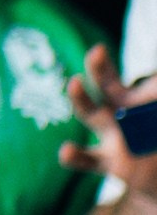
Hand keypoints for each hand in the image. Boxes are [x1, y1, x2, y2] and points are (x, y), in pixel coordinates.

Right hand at [64, 45, 156, 194]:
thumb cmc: (155, 130)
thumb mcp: (154, 100)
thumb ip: (152, 88)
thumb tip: (151, 79)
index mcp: (128, 99)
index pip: (110, 78)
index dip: (102, 64)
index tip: (99, 50)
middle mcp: (115, 114)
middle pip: (103, 87)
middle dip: (99, 69)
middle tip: (97, 53)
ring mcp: (111, 138)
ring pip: (91, 115)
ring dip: (81, 99)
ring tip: (74, 83)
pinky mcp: (111, 164)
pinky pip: (88, 161)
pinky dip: (75, 157)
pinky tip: (65, 151)